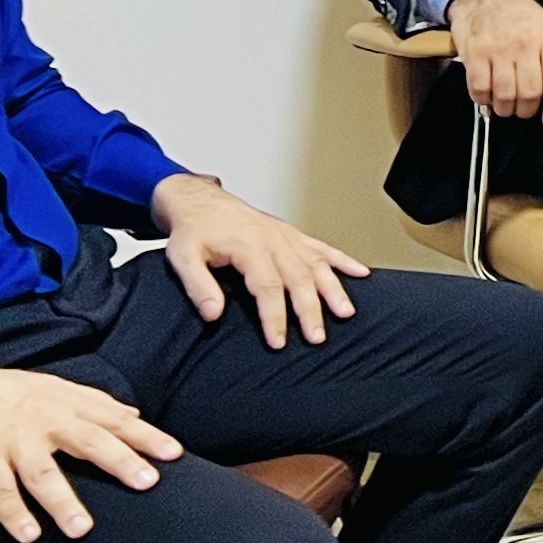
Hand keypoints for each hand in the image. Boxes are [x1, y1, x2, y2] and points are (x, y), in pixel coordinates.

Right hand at [0, 362, 182, 542]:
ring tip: (82, 530)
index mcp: (69, 404)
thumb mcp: (58, 390)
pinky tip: (28, 535)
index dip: (145, 436)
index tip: (174, 454)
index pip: (115, 420)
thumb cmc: (13, 394)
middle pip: (88, 441)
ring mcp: (13, 440)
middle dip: (119, 461)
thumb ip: (96, 404)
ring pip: (41, 472)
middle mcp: (45, 420)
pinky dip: (12, 513)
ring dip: (62, 501)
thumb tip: (135, 413)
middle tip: (147, 482)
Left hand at [149, 172, 367, 347]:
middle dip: (311, 310)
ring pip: (317, 264)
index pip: (267, 287)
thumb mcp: (182, 258)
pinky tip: (361, 273)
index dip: (275, 316)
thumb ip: (198, 286)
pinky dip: (344, 261)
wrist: (201, 201)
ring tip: (346, 312)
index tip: (279, 341)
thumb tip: (213, 314)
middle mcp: (274, 240)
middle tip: (317, 337)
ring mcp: (287, 237)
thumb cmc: (194, 231)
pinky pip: (323, 248)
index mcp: (248, 246)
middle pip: (299, 278)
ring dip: (334, 289)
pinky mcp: (293, 235)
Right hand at [447, 0, 542, 127]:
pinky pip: (479, 89)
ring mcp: (497, 48)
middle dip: (528, 110)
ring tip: (507, 105)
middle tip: (525, 109)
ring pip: (506, 95)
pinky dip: (484, 100)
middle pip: (531, 92)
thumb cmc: (521, 17)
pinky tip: (488, 96)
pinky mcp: (473, 53)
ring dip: (506, 109)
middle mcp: (524, 44)